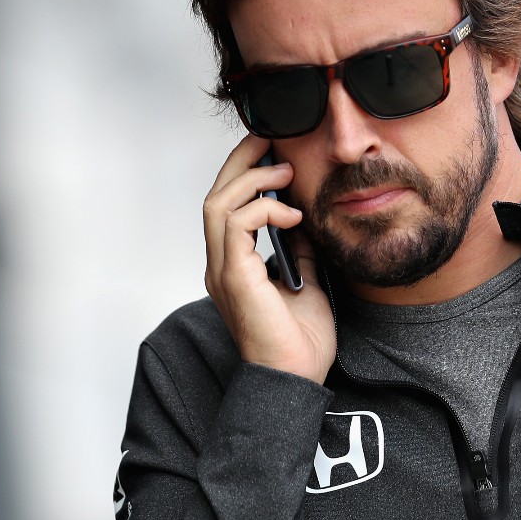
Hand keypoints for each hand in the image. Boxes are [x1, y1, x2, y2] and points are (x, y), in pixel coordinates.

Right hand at [203, 136, 336, 384]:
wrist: (296, 378)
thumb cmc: (300, 341)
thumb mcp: (305, 281)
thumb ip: (297, 251)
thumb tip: (302, 221)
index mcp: (232, 265)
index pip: (226, 206)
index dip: (243, 173)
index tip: (270, 151)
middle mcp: (220, 264)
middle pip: (215, 196)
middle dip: (241, 162)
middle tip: (271, 142)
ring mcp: (222, 270)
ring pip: (218, 204)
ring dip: (252, 181)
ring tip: (284, 172)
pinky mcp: (233, 277)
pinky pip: (236, 225)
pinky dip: (263, 210)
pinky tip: (292, 214)